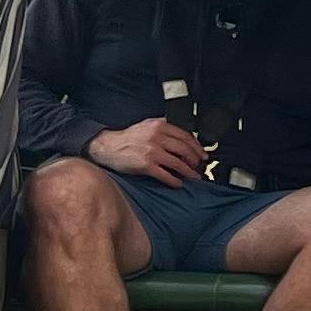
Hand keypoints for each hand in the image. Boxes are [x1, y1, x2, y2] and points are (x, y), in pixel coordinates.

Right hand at [92, 114, 207, 184]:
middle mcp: (157, 137)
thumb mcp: (146, 125)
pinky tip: (178, 184)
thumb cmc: (127, 138)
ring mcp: (152, 151)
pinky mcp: (146, 165)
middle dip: (195, 160)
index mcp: (159, 126)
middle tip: (199, 166)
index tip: (202, 154)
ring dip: (189, 172)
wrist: (107, 147)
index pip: (185, 136)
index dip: (197, 147)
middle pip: (185, 149)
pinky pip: (166, 175)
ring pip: (179, 163)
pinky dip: (175, 181)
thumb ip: (163, 128)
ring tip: (194, 177)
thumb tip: (182, 137)